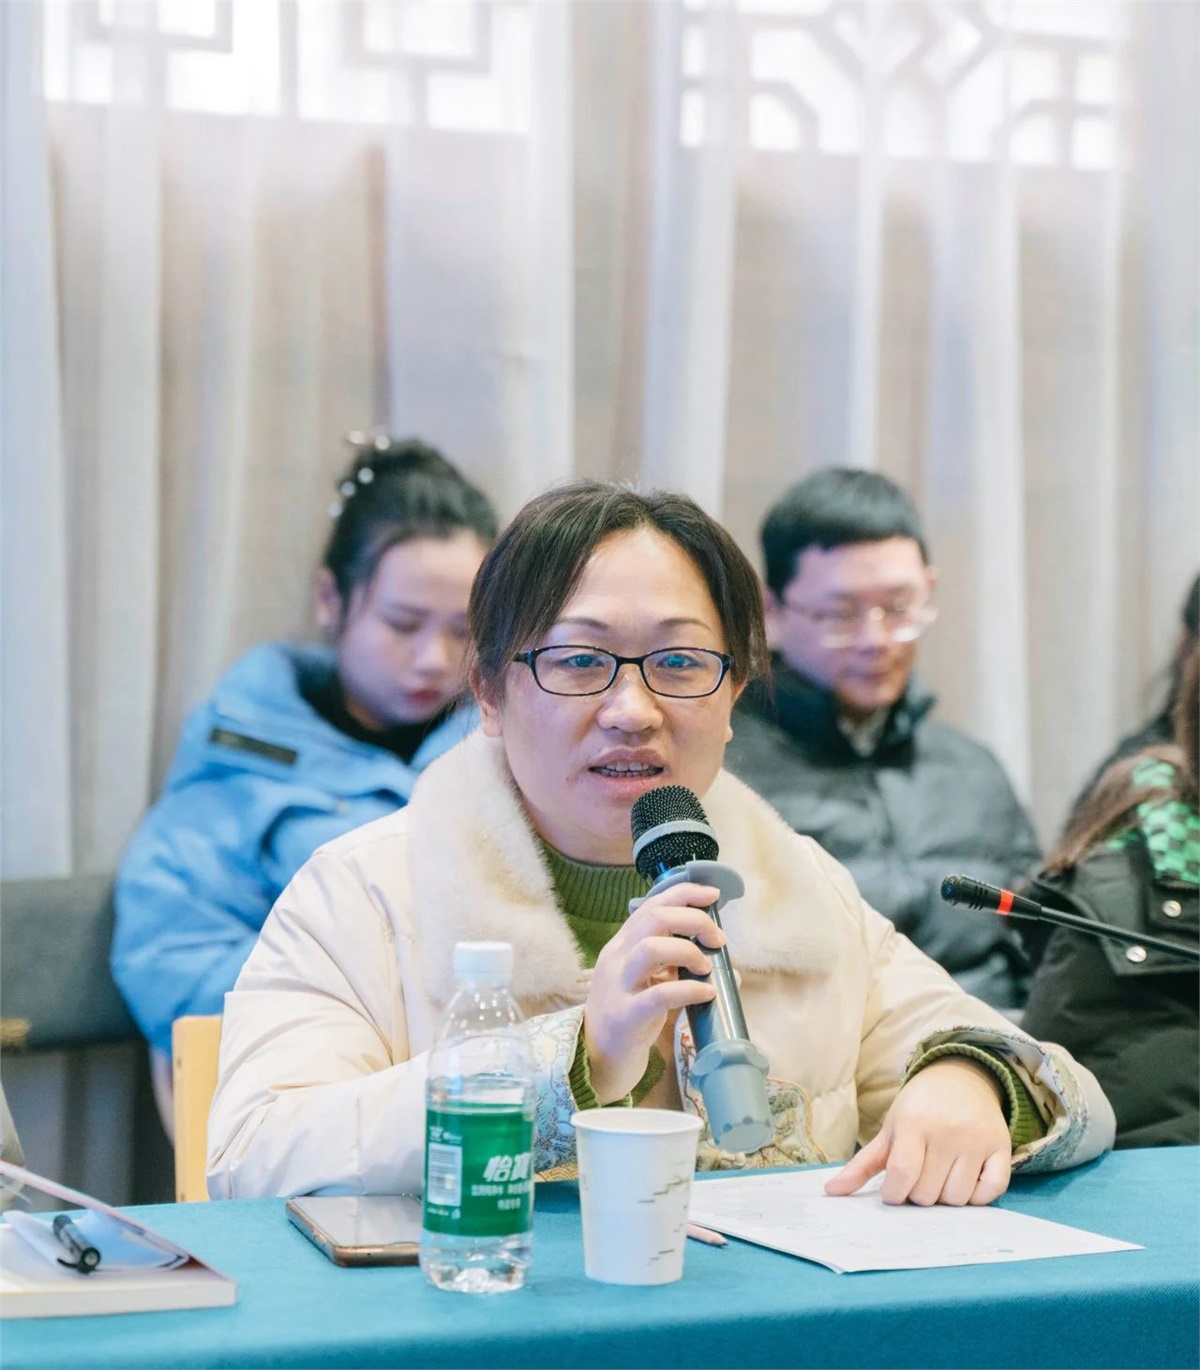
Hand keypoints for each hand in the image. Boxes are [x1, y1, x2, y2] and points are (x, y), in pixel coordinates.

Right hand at [583, 882, 724, 1104]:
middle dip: (694, 920)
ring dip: (688, 951)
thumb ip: (675, 967)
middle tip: (718, 940)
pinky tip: (706, 993)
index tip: (713, 895)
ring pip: (651, 948)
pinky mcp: (626, 1016)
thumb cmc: (628, 1019)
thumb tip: (722, 961)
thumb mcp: (648, 983)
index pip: (652, 905)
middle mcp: (616, 958)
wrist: (595, 1060)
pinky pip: (660, 995)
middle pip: (655, 918)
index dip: (685, 894)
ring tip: (707, 967)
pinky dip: (690, 989)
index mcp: (622, 945)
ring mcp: (618, 986)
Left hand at [825, 1057, 1011, 1205]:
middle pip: (928, 1193)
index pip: (903, 1175)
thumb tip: (830, 1192)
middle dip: (918, 1195)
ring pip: (958, 1198)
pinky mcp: (1001, 1147)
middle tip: (918, 1177)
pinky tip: (965, 1181)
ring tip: (940, 1177)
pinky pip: (992, 1191)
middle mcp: (947, 1131)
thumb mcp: (889, 1129)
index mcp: (914, 1123)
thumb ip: (862, 1164)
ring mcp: (977, 1140)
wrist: (961, 1079)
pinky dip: (978, 1197)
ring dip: (946, 1198)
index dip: (894, 1193)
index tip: (893, 1190)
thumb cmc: (919, 1108)